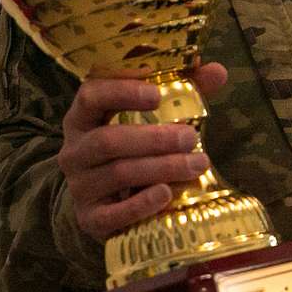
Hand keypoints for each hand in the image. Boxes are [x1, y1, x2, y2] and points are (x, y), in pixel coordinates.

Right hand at [55, 63, 227, 241]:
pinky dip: (141, 204)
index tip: (156, 94)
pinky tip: (166, 194)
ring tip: (197, 163)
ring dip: (160, 168)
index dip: (121, 91)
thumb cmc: (133, 150)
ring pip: (117, 174)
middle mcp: (74, 151)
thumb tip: (217, 72)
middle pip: (107, 141)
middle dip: (153, 138)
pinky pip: (112, 214)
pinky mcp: (90, 219)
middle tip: (191, 136)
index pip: (90, 96)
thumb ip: (181, 92)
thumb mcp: (150, 119)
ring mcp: (80, 186)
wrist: (107, 204)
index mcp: (83, 118)